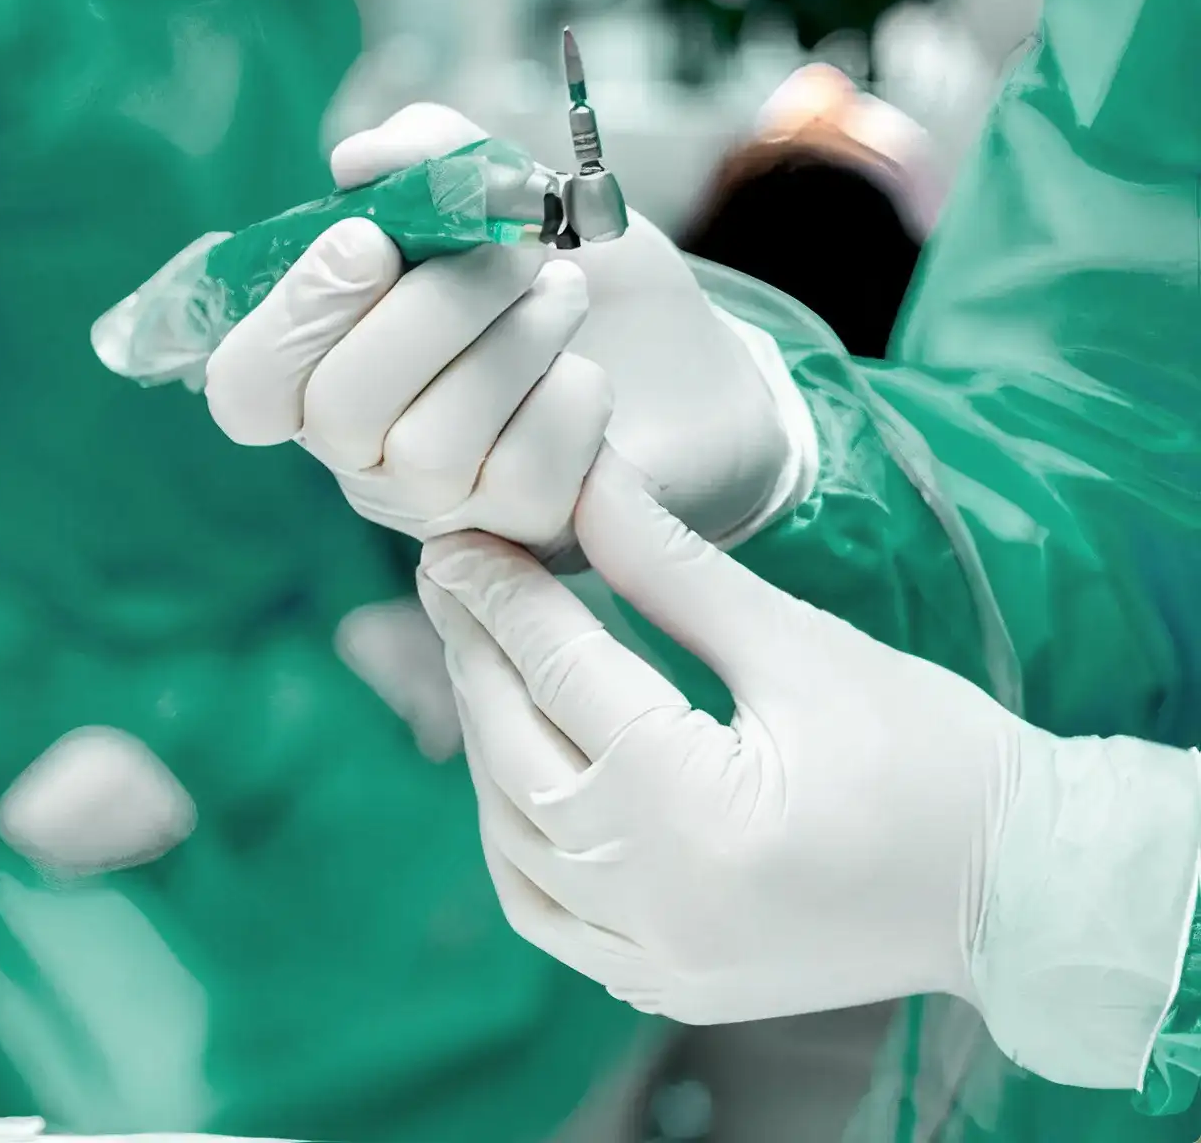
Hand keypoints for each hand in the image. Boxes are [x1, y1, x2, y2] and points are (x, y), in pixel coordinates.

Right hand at [205, 104, 806, 557]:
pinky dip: (568, 399)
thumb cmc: (573, 277)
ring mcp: (445, 505)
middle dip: (435, 309)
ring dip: (514, 343)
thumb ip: (432, 159)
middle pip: (343, 409)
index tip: (370, 239)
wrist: (691, 362)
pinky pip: (522, 473)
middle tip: (515, 253)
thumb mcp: (511, 196)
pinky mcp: (524, 533)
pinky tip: (587, 373)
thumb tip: (359, 162)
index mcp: (335, 369)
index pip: (249, 388)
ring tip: (566, 294)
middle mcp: (371, 454)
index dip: (291, 318)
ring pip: (432, 445)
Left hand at [415, 449, 1200, 1088]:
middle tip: (450, 578)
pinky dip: (512, 834)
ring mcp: (653, 958)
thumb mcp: (797, 644)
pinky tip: (516, 771)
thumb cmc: (930, 752)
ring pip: (512, 835)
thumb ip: (673, 568)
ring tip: (481, 654)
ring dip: (485, 739)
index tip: (456, 538)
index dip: (500, 594)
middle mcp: (654, 900)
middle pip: (515, 752)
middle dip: (475, 653)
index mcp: (693, 808)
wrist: (1015, 886)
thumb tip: (589, 482)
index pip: (559, 675)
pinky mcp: (665, 983)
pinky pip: (544, 910)